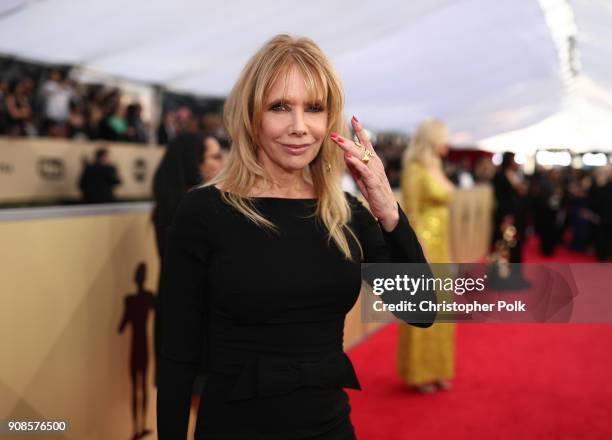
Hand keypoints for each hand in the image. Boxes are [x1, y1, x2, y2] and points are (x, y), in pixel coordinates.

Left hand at [330, 116, 398, 231]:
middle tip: (334, 134)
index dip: (360, 130)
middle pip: (360, 148)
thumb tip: (346, 156)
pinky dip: (356, 164)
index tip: (354, 118)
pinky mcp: (374, 182)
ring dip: (349, 148)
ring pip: (362, 157)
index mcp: (373, 161)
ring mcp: (375, 172)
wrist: (387, 209)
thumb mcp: (362, 179)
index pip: (366, 142)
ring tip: (338, 141)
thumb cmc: (374, 193)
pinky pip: (364, 171)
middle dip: (347, 140)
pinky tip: (348, 158)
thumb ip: (355, 167)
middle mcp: (375, 164)